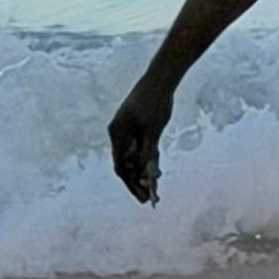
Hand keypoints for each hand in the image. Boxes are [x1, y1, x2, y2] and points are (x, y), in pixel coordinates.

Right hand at [109, 68, 174, 204]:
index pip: (121, 166)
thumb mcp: (153, 128)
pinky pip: (140, 149)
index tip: (143, 197)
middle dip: (136, 183)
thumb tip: (145, 172)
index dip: (132, 183)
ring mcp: (127, 130)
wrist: (161, 77)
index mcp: (117, 133)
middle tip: (148, 201)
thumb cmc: (155, 101)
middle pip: (125, 164)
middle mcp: (119, 133)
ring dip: (142, 174)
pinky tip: (155, 172)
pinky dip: (147, 161)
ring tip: (153, 191)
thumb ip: (147, 150)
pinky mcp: (138, 127)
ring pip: (133, 158)